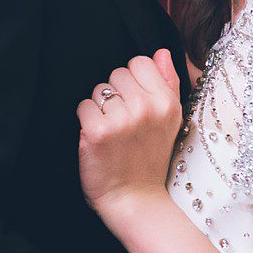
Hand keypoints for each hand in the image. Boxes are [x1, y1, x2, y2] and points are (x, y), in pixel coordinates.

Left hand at [75, 49, 184, 218]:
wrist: (134, 199)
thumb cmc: (149, 159)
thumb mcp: (170, 121)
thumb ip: (166, 83)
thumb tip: (160, 53)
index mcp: (167, 103)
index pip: (139, 62)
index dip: (131, 81)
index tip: (134, 103)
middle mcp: (146, 108)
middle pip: (116, 75)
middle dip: (115, 95)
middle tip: (122, 122)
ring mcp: (121, 120)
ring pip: (98, 90)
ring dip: (100, 109)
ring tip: (112, 132)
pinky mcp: (97, 132)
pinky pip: (83, 106)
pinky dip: (86, 121)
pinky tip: (98, 137)